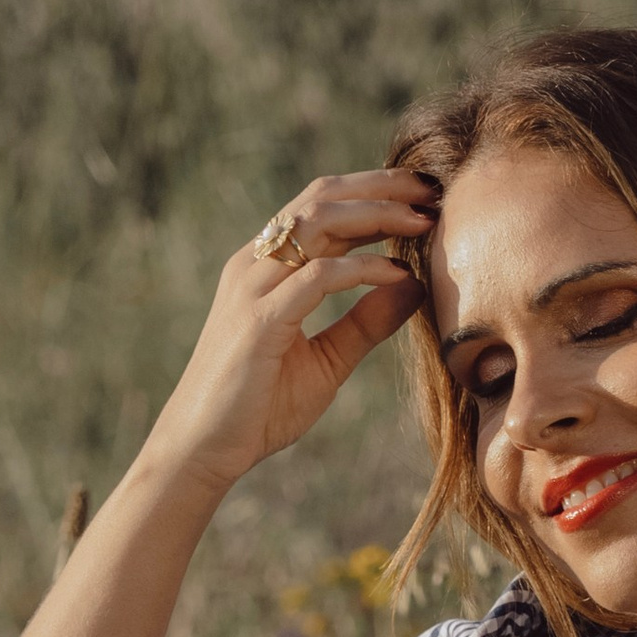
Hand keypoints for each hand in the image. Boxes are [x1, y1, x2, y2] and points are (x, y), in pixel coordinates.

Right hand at [141, 166, 439, 488]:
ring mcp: (252, 287)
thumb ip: (366, 322)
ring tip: (423, 220)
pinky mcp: (259, 320)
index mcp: (265, 267)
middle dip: (381, 187)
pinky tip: (398, 275)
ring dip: (376, 214)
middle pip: (321, 197)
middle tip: (433, 190)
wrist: (203, 450)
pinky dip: (362, 269)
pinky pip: (318, 276)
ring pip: (317, 222)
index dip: (374, 194)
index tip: (424, 198)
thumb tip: (414, 285)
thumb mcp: (328, 360)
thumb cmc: (258, 409)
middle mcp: (254, 265)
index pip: (321, 206)